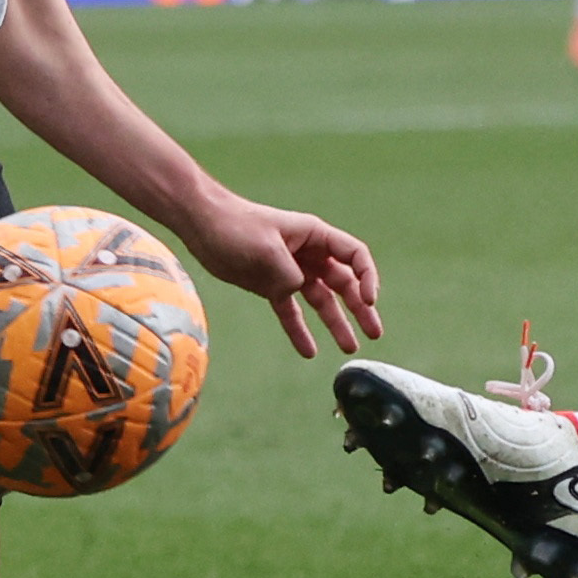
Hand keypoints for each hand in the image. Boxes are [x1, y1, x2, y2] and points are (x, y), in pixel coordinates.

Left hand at [177, 194, 382, 357]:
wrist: (202, 225)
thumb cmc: (236, 226)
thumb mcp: (267, 249)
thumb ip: (288, 274)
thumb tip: (297, 291)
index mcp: (315, 236)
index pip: (354, 256)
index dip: (367, 278)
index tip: (368, 301)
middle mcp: (308, 254)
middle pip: (343, 283)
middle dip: (360, 308)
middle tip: (375, 333)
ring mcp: (291, 271)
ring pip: (321, 300)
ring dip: (336, 323)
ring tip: (349, 348)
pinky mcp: (271, 285)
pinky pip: (292, 311)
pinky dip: (299, 331)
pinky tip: (310, 352)